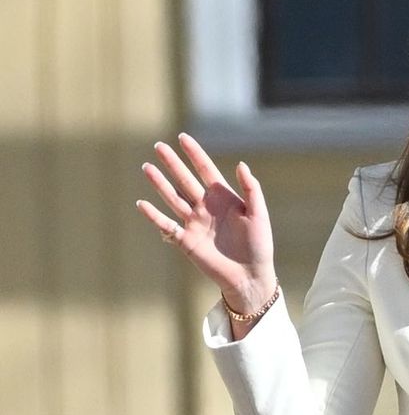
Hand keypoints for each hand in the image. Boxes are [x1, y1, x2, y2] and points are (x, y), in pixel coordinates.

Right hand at [136, 133, 277, 313]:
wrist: (250, 277)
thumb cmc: (259, 246)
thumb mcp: (259, 215)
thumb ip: (251, 189)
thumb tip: (241, 164)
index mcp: (223, 198)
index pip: (205, 170)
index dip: (195, 154)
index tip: (183, 138)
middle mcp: (206, 207)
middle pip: (185, 180)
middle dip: (172, 163)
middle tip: (159, 146)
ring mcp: (195, 223)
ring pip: (173, 198)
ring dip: (160, 184)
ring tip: (147, 167)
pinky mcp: (187, 242)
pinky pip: (167, 226)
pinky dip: (154, 216)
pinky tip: (142, 204)